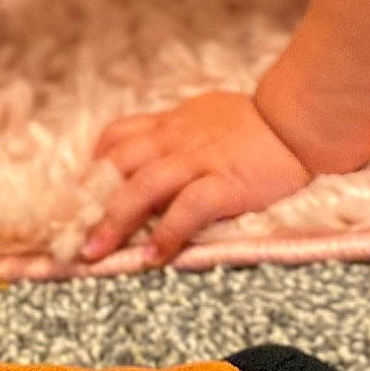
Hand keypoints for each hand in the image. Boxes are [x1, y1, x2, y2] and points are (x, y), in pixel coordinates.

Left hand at [84, 93, 311, 264]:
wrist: (299, 121)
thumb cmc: (258, 121)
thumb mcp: (207, 113)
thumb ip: (180, 130)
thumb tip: (156, 145)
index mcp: (171, 124)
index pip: (117, 136)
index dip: (92, 165)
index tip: (76, 193)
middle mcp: (176, 141)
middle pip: (119, 165)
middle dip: (90, 200)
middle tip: (70, 234)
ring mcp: (200, 162)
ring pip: (143, 187)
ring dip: (115, 222)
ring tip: (96, 253)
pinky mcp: (226, 183)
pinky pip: (188, 209)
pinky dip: (167, 233)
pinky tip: (154, 257)